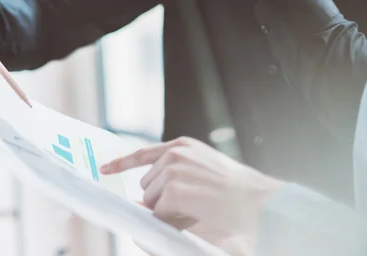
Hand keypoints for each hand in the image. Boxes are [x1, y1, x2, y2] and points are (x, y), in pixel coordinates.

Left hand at [100, 137, 283, 238]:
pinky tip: (190, 214)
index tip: (104, 169)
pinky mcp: (173, 190)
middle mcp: (175, 155)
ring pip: (151, 200)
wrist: (262, 205)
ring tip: (199, 210)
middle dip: (161, 200)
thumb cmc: (238, 193)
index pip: (143, 154)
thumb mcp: (204, 169)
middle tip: (192, 206)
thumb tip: (140, 195)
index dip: (122, 163)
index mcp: (182, 147)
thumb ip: (175, 172)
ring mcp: (172, 171)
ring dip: (168, 211)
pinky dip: (169, 219)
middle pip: (147, 185)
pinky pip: (157, 211)